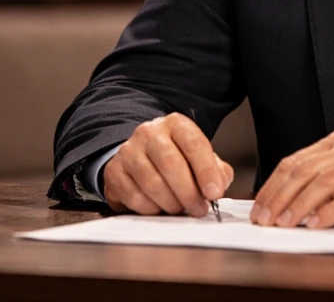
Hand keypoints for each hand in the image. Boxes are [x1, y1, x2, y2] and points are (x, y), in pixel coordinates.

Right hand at [103, 113, 233, 215]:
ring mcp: (129, 151)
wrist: (140, 156)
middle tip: (199, 209)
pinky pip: (134, 197)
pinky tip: (160, 207)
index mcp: (175, 124)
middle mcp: (149, 132)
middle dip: (188, 192)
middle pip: (170, 164)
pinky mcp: (114, 172)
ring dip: (171, 203)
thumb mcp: (199, 157)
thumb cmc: (175, 158)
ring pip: (152, 183)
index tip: (215, 192)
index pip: (193, 144)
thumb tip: (219, 184)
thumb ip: (216, 169)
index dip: (206, 171)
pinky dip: (152, 209)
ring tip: (181, 208)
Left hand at [250, 131, 333, 228]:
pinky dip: (330, 211)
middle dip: (280, 197)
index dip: (273, 186)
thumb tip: (283, 205)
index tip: (258, 208)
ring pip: (325, 181)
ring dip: (301, 204)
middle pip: (306, 171)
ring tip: (286, 223)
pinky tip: (316, 224)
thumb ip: (323, 183)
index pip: (295, 162)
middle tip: (265, 219)